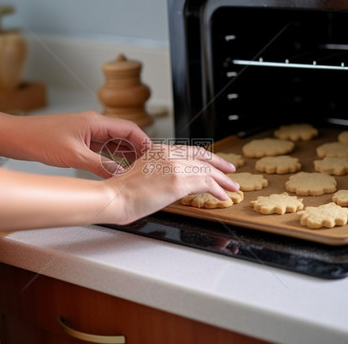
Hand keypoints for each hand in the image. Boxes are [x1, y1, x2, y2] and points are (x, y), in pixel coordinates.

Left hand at [0, 111, 150, 177]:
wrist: (18, 138)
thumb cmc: (40, 140)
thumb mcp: (73, 156)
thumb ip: (99, 165)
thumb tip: (119, 175)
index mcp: (95, 122)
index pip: (129, 128)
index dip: (144, 142)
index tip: (154, 156)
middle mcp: (94, 125)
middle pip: (125, 135)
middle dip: (138, 150)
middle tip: (149, 166)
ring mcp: (88, 132)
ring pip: (115, 143)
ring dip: (126, 155)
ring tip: (137, 170)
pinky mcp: (81, 141)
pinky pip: (103, 149)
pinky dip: (112, 158)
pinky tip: (117, 169)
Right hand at [103, 143, 239, 223]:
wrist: (115, 197)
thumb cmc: (123, 192)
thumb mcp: (145, 174)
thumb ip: (162, 172)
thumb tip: (177, 183)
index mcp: (159, 149)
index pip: (190, 150)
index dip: (207, 157)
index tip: (216, 162)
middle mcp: (169, 154)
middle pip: (202, 158)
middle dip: (220, 165)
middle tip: (231, 172)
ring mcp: (175, 166)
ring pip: (208, 170)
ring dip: (223, 181)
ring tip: (232, 188)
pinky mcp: (178, 181)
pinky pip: (206, 183)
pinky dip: (218, 190)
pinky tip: (222, 196)